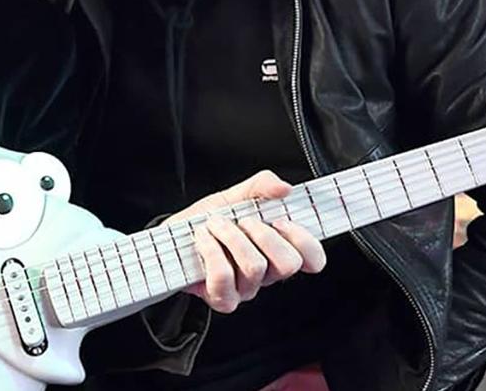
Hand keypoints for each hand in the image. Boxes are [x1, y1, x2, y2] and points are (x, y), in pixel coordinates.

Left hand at [163, 170, 325, 312]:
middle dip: (265, 235)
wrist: (172, 239)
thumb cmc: (208, 221)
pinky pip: (225, 278)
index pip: (313, 259)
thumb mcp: (236, 196)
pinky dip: (211, 250)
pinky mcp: (222, 298)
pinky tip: (203, 238)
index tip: (281, 220)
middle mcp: (267, 274)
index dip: (305, 241)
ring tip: (216, 224)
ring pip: (255, 267)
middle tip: (245, 221)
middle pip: (289, 264)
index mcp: (278, 250)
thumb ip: (262, 186)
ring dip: (231, 237)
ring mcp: (246, 290)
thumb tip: (285, 188)